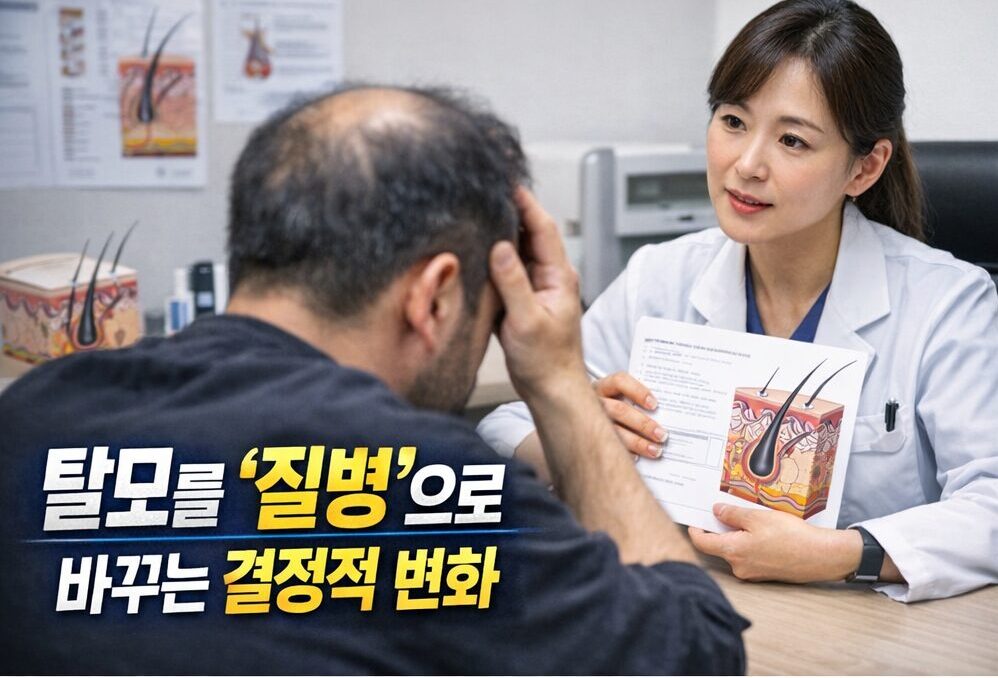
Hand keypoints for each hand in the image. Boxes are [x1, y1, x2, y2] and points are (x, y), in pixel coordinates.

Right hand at [490, 188, 585, 399]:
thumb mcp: (527, 320)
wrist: (550, 389)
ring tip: (477, 214)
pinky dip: (492, 260)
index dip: (525, 204)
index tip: (508, 183)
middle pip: (529, 234)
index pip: (543, 228)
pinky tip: (475, 252)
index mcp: (558, 276)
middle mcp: (549, 276)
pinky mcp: (521, 299)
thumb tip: (502, 247)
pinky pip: (505, 271)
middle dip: (509, 212)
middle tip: (486, 192)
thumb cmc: (546, 361)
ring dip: (499, 235)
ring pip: (516, 252)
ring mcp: (535, 287)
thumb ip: (514, 283)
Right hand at [593, 371, 667, 457]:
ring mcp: (588, 421)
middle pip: (619, 410)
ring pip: (614, 431)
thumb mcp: (615, 396)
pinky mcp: (589, 438)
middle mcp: (594, 402)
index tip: (655, 405)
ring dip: (638, 442)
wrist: (580, 414)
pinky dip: (623, 453)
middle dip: (643, 424)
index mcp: (603, 387)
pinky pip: (607, 447)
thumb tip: (661, 413)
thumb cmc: (607, 405)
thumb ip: (633, 400)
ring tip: (655, 450)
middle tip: (662, 435)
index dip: (638, 392)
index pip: (619, 382)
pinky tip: (636, 458)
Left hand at [688, 503, 861, 582]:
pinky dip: (749, 544)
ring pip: (734, 551)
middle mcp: (738, 566)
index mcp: (733, 551)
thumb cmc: (791, 537)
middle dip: (719, 530)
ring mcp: (751, 573)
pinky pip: (748, 557)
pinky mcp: (763, 574)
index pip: (702, 543)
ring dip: (737, 536)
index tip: (694, 520)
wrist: (820, 557)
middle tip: (725, 512)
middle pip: (718, 546)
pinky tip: (763, 534)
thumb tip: (716, 511)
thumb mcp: (758, 517)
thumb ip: (733, 515)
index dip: (695, 530)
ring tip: (752, 520)